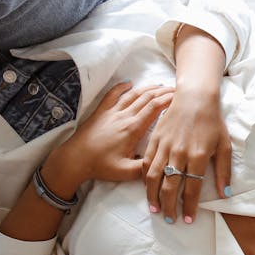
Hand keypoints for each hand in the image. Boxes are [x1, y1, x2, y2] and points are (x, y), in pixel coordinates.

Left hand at [57, 82, 174, 186]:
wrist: (74, 160)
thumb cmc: (100, 166)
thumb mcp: (126, 171)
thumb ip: (145, 167)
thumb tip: (163, 164)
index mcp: (132, 129)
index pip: (154, 108)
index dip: (168, 100)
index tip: (179, 97)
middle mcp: (124, 116)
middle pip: (147, 98)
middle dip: (163, 91)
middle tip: (175, 89)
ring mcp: (112, 112)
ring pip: (133, 94)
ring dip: (148, 88)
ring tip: (160, 85)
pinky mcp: (101, 112)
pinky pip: (113, 95)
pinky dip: (122, 87)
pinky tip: (129, 83)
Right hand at [142, 87, 231, 223]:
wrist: (195, 98)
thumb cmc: (212, 122)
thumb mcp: (224, 146)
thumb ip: (224, 171)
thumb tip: (224, 194)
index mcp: (198, 156)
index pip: (192, 188)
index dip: (189, 206)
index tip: (188, 220)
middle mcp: (179, 153)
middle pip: (170, 186)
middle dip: (169, 207)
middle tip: (170, 219)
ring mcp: (165, 146)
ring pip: (154, 177)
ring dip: (153, 196)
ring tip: (155, 209)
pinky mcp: (155, 139)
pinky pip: (147, 162)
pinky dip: (145, 178)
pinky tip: (147, 188)